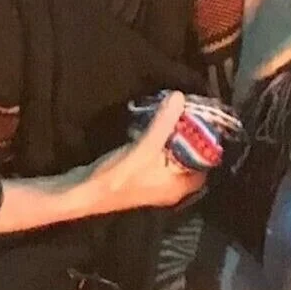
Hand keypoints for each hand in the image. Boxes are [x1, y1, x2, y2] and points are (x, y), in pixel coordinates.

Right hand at [84, 91, 207, 214]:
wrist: (81, 193)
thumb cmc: (117, 176)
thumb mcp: (144, 148)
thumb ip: (164, 123)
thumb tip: (180, 96)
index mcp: (180, 187)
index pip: (208, 162)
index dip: (209, 140)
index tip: (206, 116)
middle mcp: (173, 187)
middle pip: (192, 157)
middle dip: (191, 134)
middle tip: (191, 109)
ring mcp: (158, 182)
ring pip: (176, 155)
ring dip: (175, 136)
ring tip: (177, 112)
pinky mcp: (144, 175)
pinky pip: (162, 155)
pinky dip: (162, 141)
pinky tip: (159, 124)